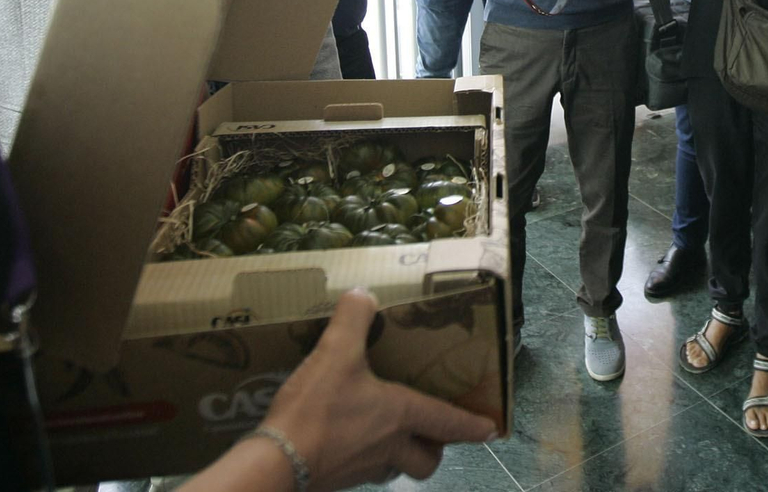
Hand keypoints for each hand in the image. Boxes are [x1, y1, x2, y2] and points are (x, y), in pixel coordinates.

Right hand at [260, 290, 496, 488]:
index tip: (492, 429)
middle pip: (427, 460)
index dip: (471, 425)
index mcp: (400, 415)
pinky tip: (349, 442)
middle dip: (435, 449)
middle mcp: (389, 447)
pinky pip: (364, 473)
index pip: (448, 422)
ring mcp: (363, 469)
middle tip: (434, 436)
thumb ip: (352, 318)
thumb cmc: (317, 410)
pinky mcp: (337, 481)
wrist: (276, 464)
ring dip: (401, 456)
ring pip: (397, 469)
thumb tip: (363, 294)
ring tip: (392, 438)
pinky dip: (365, 460)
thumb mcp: (335, 352)